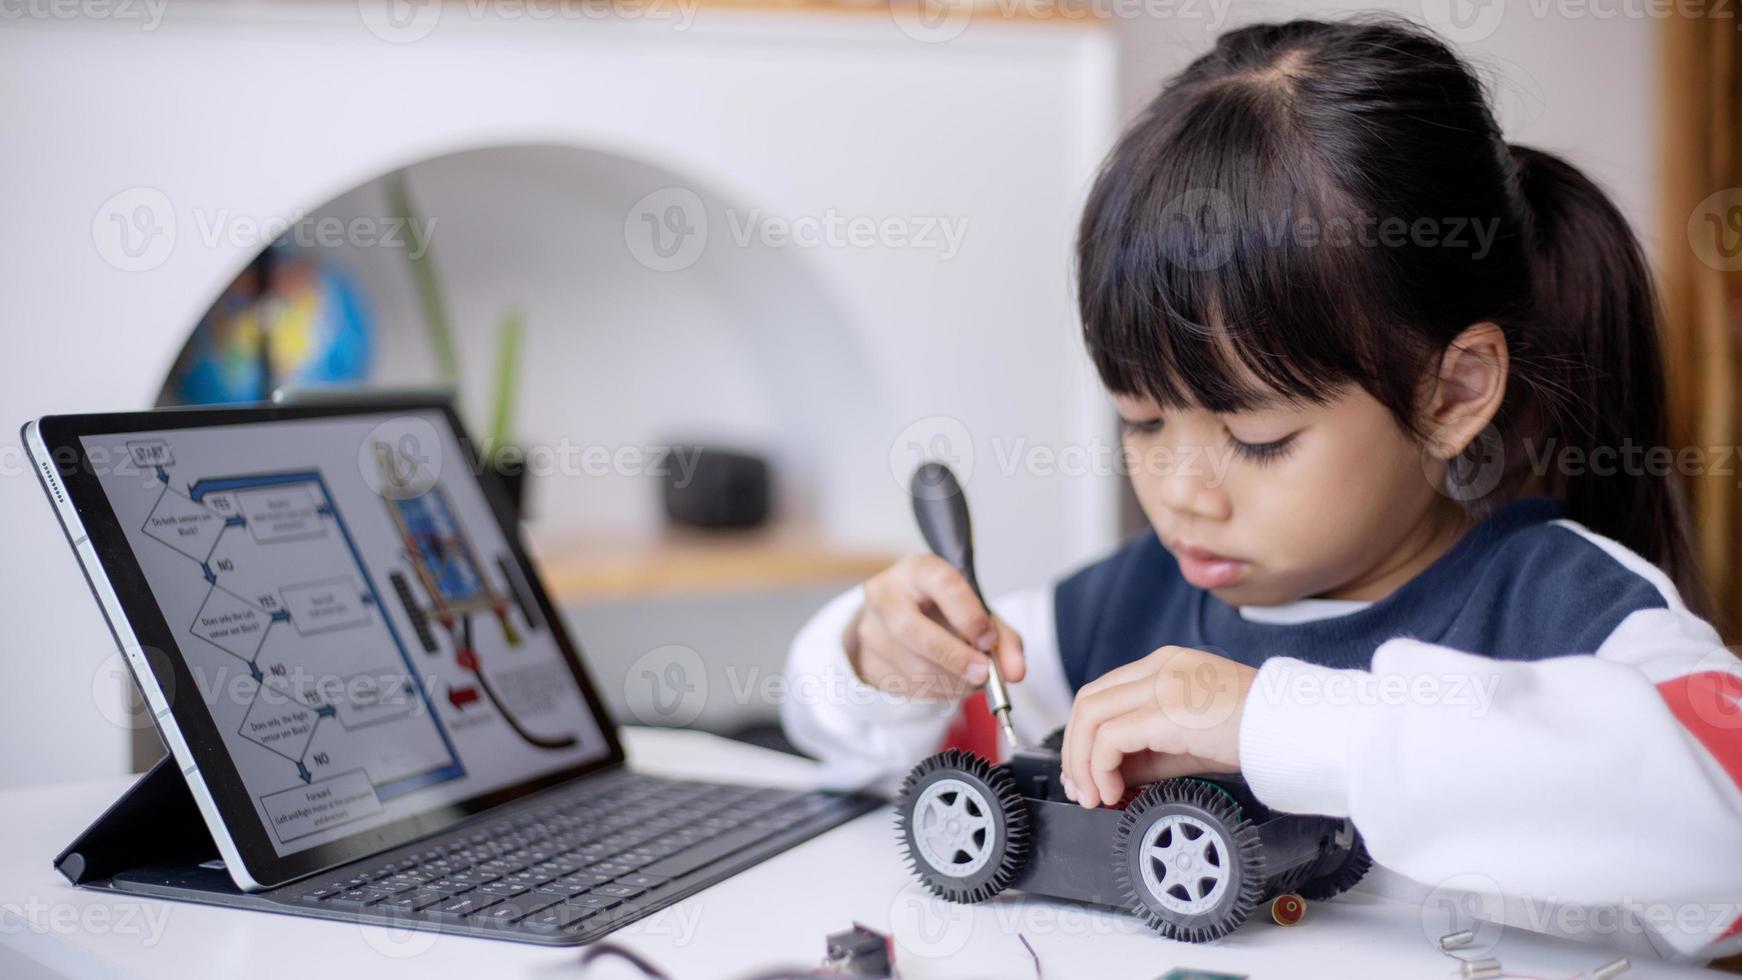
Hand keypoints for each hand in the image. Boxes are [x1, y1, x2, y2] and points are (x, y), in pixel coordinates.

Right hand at [845, 554, 1025, 700]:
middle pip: (913, 631)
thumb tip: (1015, 672)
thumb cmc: (945, 610)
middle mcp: (885, 594)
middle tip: (984, 673)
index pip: (942, 585)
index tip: (988, 641)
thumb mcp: (978, 612)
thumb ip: (1003, 638)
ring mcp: (871, 629)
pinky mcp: (868, 661)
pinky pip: (910, 687)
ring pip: (914, 667)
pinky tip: (952, 682)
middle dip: (955, 657)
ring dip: (953, 681)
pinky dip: (940, 691)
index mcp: (916, 570)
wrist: (900, 619)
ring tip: (975, 679)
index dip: (968, 615)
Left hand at [1060, 645, 1255, 807]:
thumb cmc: (1255, 734)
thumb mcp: (1190, 740)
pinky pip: (1109, 737)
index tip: (1083, 773)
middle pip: (1088, 701)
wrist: (1298, 729)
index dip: (1083, 736)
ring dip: (1081, 762)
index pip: (1103, 693)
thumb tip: (1109, 776)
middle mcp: (1160, 666)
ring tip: (1093, 796)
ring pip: (1090, 715)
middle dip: (1074, 750)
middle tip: (1079, 789)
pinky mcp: (1167, 709)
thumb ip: (1148, 750)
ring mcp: (1163, 682)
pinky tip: (1112, 791)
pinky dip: (1099, 767)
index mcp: (1166, 665)